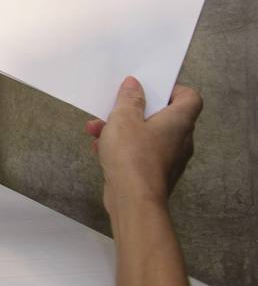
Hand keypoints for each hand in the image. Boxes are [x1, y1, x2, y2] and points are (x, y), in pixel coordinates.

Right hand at [86, 79, 201, 215]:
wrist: (133, 200)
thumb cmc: (132, 155)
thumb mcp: (124, 119)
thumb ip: (129, 99)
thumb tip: (134, 84)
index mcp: (179, 122)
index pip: (190, 98)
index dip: (172, 89)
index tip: (148, 89)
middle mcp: (180, 140)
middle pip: (163, 116)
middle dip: (134, 110)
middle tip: (115, 107)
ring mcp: (169, 159)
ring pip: (147, 135)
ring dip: (122, 129)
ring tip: (96, 129)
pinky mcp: (155, 173)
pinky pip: (141, 152)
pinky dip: (123, 147)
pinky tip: (98, 148)